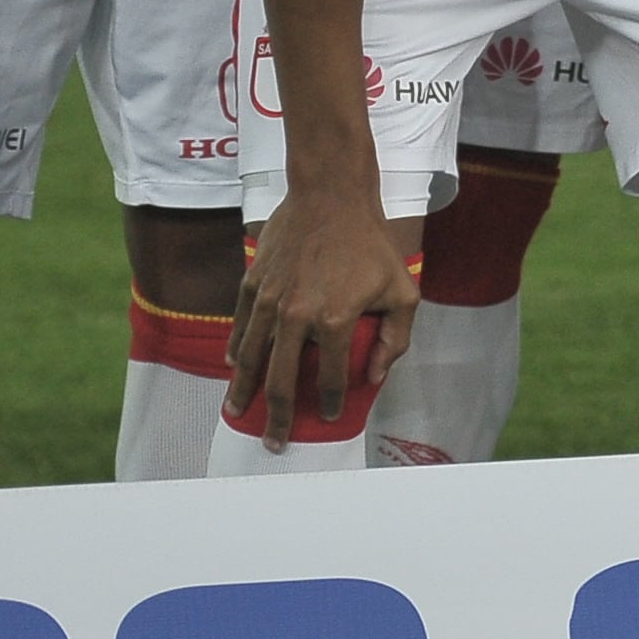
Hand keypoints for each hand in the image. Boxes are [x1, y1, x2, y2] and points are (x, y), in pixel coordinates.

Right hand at [227, 187, 416, 451]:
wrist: (330, 197)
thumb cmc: (371, 243)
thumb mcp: (402, 289)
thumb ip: (395, 338)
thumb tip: (374, 377)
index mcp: (335, 321)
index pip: (329, 378)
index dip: (329, 402)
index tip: (327, 416)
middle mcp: (296, 317)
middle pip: (280, 381)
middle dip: (277, 417)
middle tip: (274, 441)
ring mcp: (269, 302)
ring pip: (251, 359)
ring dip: (244, 391)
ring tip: (239, 413)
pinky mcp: (251, 285)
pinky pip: (240, 328)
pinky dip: (237, 352)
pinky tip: (236, 368)